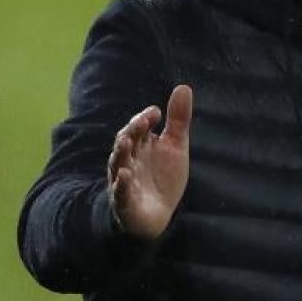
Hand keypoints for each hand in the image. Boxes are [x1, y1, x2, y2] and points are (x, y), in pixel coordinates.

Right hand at [107, 84, 192, 239]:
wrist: (158, 214)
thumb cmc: (163, 176)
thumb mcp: (175, 146)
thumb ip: (178, 119)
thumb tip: (183, 86)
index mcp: (140, 145)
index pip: (138, 127)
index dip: (144, 119)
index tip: (156, 113)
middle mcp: (128, 160)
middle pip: (125, 142)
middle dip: (132, 131)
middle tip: (141, 122)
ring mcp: (124, 181)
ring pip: (118, 164)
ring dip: (121, 153)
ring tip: (125, 142)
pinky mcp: (125, 202)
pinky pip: (120, 192)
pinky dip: (121, 184)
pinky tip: (124, 175)